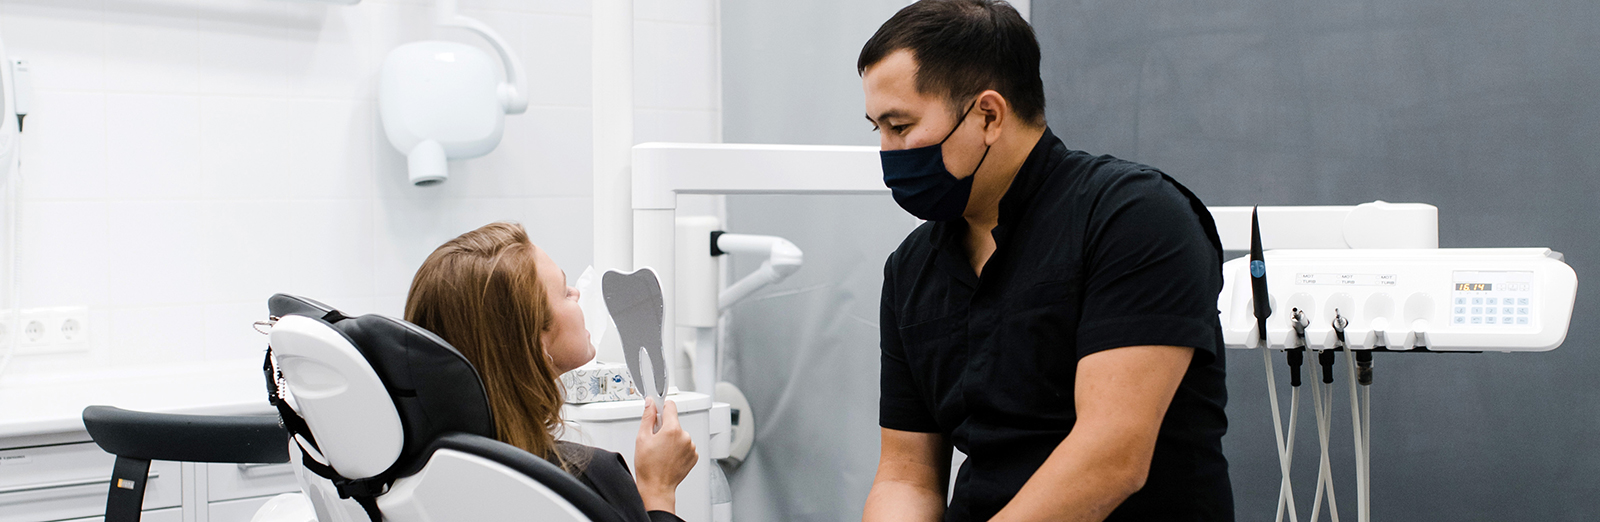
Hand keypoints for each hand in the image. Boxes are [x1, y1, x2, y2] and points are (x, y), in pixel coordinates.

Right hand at [634, 398, 697, 512]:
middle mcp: (685, 436)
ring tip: (662, 452)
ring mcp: (691, 447)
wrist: (657, 486)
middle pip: (674, 423)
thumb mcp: (642, 438)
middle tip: (655, 441)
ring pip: (680, 435)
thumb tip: (650, 403)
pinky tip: (669, 457)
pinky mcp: (694, 456)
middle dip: (665, 428)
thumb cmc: (648, 466)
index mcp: (672, 429)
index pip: (670, 406)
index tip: (657, 409)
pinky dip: (679, 449)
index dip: (661, 407)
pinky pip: (686, 446)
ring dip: (673, 439)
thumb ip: (648, 417)